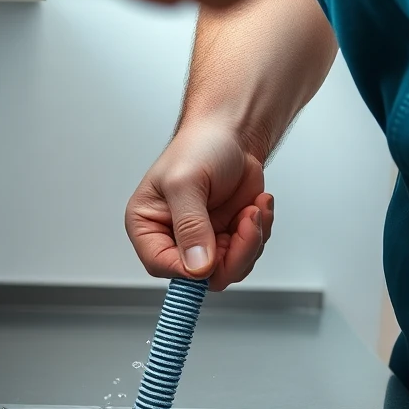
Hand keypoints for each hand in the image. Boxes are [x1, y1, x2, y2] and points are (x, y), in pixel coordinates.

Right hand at [125, 120, 274, 290]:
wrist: (232, 132)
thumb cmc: (200, 147)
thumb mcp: (186, 183)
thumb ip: (190, 226)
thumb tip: (197, 266)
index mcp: (148, 225)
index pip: (160, 264)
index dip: (187, 269)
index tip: (211, 257)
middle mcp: (173, 238)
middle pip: (201, 275)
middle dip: (233, 253)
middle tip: (247, 223)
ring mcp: (204, 240)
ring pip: (229, 268)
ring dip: (251, 240)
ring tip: (253, 209)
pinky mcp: (228, 237)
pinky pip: (247, 254)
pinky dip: (260, 232)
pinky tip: (257, 206)